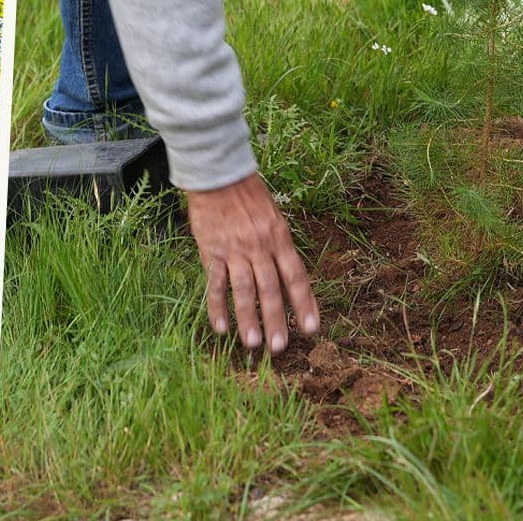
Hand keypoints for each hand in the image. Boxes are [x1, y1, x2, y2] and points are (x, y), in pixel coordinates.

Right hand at [186, 173, 319, 352]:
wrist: (218, 175)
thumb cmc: (249, 195)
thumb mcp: (274, 217)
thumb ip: (279, 247)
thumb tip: (288, 280)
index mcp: (279, 238)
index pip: (295, 277)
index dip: (304, 303)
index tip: (310, 329)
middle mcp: (260, 247)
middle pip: (270, 290)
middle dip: (275, 321)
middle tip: (278, 348)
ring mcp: (234, 250)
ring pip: (243, 291)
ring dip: (248, 319)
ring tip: (252, 344)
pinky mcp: (212, 251)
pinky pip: (216, 283)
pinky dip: (217, 306)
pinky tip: (221, 327)